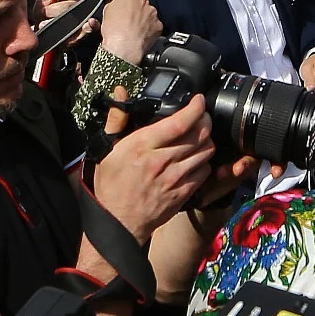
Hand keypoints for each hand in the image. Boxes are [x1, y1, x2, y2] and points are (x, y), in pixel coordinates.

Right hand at [91, 88, 216, 242]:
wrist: (118, 223)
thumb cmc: (111, 185)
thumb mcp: (107, 150)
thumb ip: (118, 119)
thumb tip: (121, 92)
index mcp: (142, 146)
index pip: (179, 122)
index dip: (195, 107)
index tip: (198, 100)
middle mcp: (162, 160)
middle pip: (199, 134)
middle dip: (205, 120)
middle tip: (202, 116)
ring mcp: (175, 178)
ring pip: (206, 151)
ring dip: (207, 140)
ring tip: (200, 136)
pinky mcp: (184, 193)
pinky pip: (205, 171)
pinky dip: (205, 162)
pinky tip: (196, 158)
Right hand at [99, 0, 160, 66]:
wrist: (124, 48)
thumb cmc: (113, 30)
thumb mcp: (105, 10)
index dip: (119, 1)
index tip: (116, 8)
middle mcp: (143, 0)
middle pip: (137, 2)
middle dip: (132, 9)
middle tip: (123, 20)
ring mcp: (152, 12)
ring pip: (146, 13)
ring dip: (141, 18)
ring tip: (131, 29)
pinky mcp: (158, 25)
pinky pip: (153, 24)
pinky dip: (148, 29)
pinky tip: (139, 34)